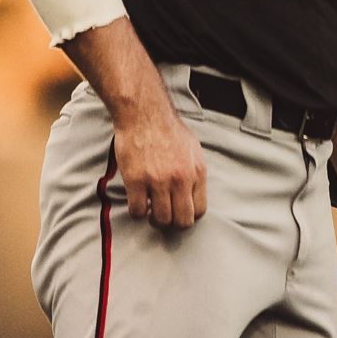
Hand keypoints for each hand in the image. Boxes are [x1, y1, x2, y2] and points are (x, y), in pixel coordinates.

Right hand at [112, 97, 207, 228]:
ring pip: (160, 220)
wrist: (145, 114)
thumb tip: (193, 192)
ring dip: (153, 219)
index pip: (199, 210)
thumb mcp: (193, 150)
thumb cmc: (167, 129)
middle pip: (182, 221)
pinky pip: (137, 211)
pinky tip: (137, 201)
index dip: (188, 216)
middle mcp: (181, 179)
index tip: (178, 212)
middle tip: (163, 216)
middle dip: (172, 223)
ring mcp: (159, 181)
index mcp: (197, 172)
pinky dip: (136, 212)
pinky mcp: (137, 181)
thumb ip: (194, 172)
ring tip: (149, 209)